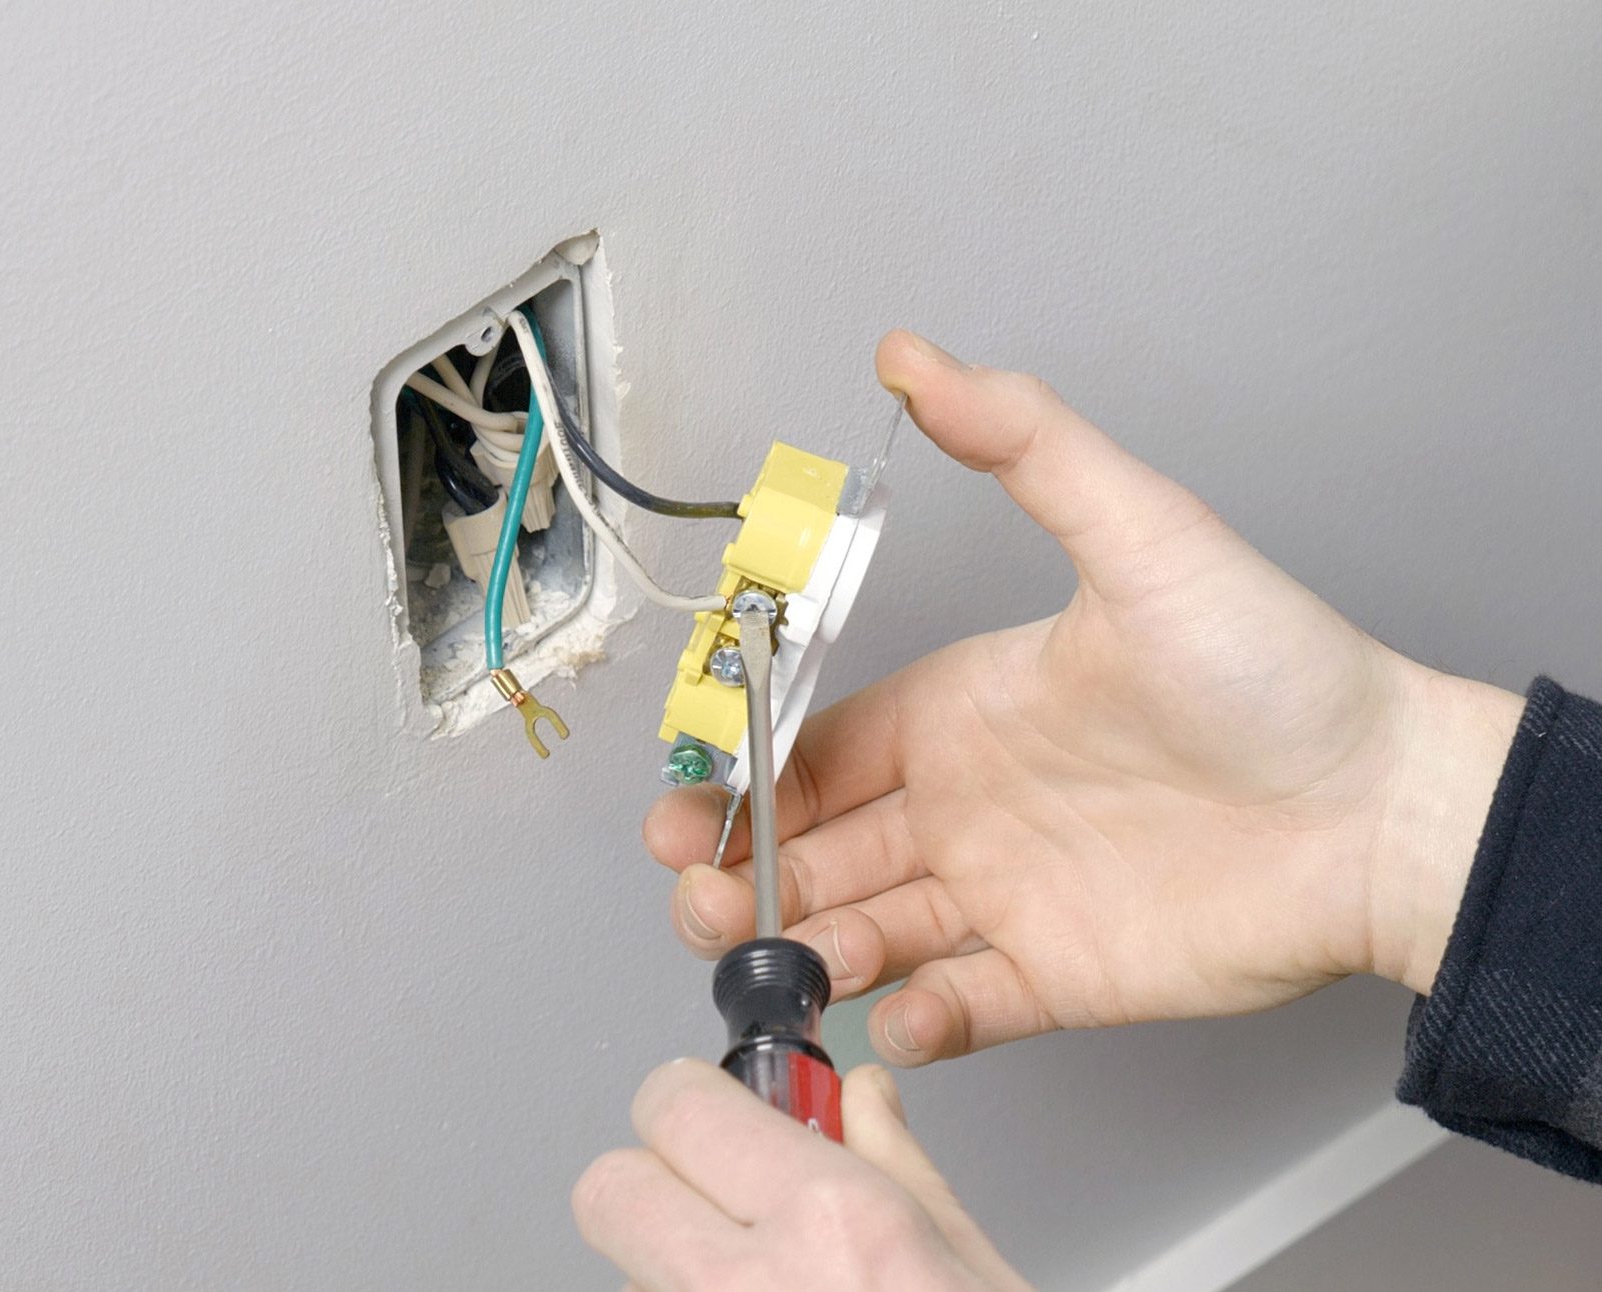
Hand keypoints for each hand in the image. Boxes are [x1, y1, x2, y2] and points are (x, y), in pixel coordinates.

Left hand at [573, 1058, 1030, 1290]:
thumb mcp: (977, 1274)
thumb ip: (900, 1169)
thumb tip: (860, 1100)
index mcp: (835, 1226)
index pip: (677, 1104)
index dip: (693, 1103)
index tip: (714, 1113)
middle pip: (608, 1191)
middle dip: (655, 1184)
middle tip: (716, 1204)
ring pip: (624, 1283)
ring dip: (672, 1280)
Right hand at [646, 331, 1523, 1066]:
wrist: (1383, 808)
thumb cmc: (1271, 669)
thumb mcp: (1140, 534)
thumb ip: (1025, 446)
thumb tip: (912, 354)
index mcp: (961, 710)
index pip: (819, 745)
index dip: (747, 771)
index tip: (693, 795)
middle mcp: (967, 803)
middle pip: (814, 846)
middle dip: (739, 870)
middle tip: (698, 890)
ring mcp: (1008, 894)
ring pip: (863, 930)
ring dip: (803, 946)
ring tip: (773, 953)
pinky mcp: (1056, 978)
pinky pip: (961, 1010)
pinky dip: (916, 1023)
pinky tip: (901, 1013)